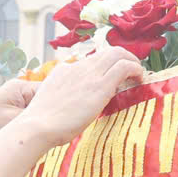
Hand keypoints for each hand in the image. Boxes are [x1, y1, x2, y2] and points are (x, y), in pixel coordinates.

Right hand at [20, 43, 144, 147]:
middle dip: (122, 57)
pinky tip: (139, 78)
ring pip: (117, 53)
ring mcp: (89, 74)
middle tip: (131, 71)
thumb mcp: (49, 102)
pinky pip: (124, 67)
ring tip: (138, 74)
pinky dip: (135, 68)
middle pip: (106, 51)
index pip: (89, 62)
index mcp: (64, 70)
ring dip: (131, 61)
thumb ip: (61, 97)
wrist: (38, 125)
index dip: (104, 68)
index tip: (111, 78)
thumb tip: (69, 104)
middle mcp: (77, 67)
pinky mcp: (100, 85)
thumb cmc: (40, 123)